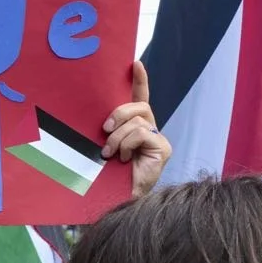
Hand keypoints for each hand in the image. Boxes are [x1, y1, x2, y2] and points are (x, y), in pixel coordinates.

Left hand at [101, 61, 169, 197]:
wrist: (117, 199)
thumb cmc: (107, 176)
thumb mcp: (102, 147)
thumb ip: (106, 132)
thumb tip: (98, 121)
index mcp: (134, 127)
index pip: (140, 98)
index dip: (139, 81)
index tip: (134, 63)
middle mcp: (149, 130)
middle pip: (139, 106)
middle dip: (118, 114)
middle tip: (104, 131)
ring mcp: (158, 139)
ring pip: (138, 120)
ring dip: (118, 136)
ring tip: (110, 154)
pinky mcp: (163, 148)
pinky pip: (142, 132)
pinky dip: (128, 144)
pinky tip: (123, 158)